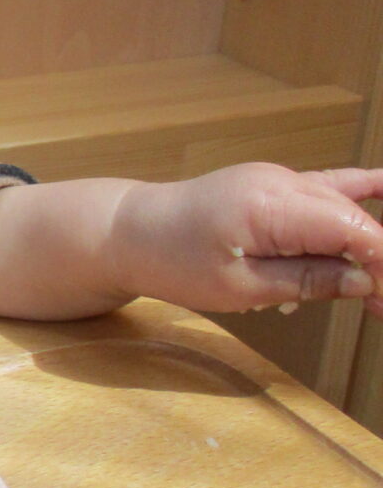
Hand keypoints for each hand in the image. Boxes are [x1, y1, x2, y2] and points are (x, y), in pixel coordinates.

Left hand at [110, 164, 382, 318]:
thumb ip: (305, 281)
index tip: (382, 305)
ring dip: (363, 243)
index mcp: (271, 206)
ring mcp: (276, 178)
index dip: (380, 265)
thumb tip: (365, 282)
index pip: (353, 230)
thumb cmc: (173, 262)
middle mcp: (280, 182)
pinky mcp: (271, 185)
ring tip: (370, 287)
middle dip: (375, 260)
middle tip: (380, 308)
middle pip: (353, 217)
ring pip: (341, 204)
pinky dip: (359, 191)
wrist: (129, 231)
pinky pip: (325, 186)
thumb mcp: (238, 288)